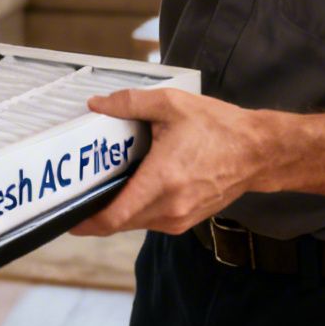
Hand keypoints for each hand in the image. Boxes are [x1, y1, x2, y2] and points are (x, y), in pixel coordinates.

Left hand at [70, 88, 276, 236]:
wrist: (257, 152)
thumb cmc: (218, 127)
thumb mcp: (171, 105)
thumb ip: (130, 103)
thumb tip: (97, 104)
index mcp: (162, 181)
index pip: (114, 216)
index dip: (86, 222)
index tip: (67, 217)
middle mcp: (169, 207)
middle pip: (120, 222)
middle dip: (96, 213)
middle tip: (77, 195)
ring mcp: (179, 218)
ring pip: (135, 223)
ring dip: (117, 210)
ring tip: (102, 187)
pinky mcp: (186, 221)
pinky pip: (151, 220)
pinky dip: (136, 209)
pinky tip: (132, 188)